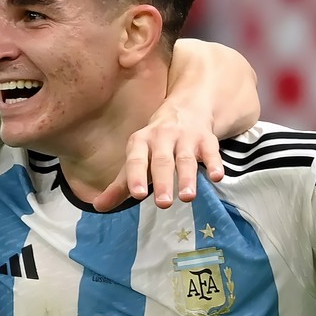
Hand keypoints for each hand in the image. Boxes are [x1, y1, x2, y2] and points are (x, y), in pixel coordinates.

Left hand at [93, 102, 224, 210]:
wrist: (187, 108)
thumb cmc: (156, 143)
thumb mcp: (137, 158)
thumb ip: (120, 185)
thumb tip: (98, 207)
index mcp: (141, 142)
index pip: (136, 159)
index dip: (136, 175)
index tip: (137, 194)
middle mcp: (162, 137)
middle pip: (162, 161)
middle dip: (163, 181)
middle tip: (163, 203)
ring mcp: (186, 137)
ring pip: (186, 158)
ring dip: (187, 177)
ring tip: (187, 197)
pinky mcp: (207, 139)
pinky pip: (211, 151)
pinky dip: (215, 163)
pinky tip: (217, 176)